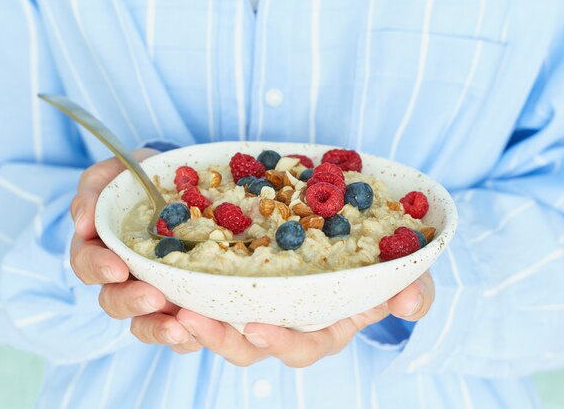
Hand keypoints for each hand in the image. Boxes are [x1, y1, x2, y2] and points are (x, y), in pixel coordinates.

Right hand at [69, 149, 201, 352]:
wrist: (181, 182)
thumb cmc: (141, 178)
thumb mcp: (116, 173)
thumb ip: (95, 190)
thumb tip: (82, 222)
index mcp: (100, 248)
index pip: (87, 265)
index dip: (98, 269)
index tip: (117, 268)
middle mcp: (123, 277)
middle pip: (115, 302)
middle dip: (132, 302)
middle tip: (154, 298)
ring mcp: (153, 291)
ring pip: (145, 323)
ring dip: (159, 328)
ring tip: (179, 328)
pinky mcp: (183, 300)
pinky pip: (182, 327)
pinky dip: (190, 334)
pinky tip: (202, 330)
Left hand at [174, 271, 433, 366]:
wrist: (346, 217)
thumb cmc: (375, 253)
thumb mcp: (400, 265)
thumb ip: (412, 284)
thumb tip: (410, 302)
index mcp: (321, 324)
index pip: (302, 346)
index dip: (280, 343)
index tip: (257, 327)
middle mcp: (281, 317)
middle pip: (244, 344)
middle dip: (217, 338)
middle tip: (190, 319)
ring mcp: (251, 297)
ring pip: (211, 320)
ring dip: (183, 318)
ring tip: (160, 299)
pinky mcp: (225, 272)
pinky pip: (193, 286)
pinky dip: (173, 282)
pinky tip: (152, 266)